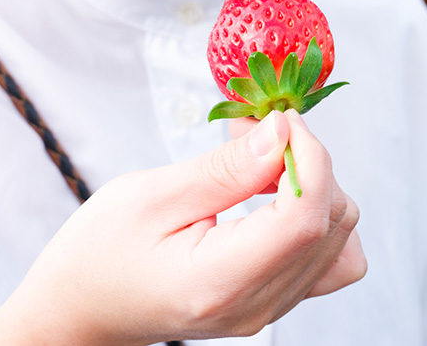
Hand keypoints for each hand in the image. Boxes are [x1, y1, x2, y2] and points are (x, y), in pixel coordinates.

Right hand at [0, 109, 365, 344]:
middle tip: (261, 131)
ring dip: (315, 183)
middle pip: (332, 221)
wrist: (85, 307)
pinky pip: (332, 256)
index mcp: (220, 282)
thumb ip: (227, 168)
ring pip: (341, 235)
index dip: (309, 158)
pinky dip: (319, 214)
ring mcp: (273, 307)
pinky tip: (279, 196)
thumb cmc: (100, 253)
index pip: (305, 217)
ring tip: (264, 160)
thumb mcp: (151, 195)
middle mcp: (258, 304)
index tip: (283, 120)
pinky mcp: (278, 298)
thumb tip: (283, 134)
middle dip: (309, 162)